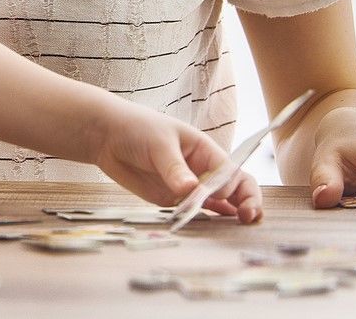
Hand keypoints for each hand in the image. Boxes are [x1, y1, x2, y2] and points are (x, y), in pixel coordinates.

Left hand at [87, 100, 262, 222]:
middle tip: (249, 216)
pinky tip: (217, 228)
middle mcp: (202, 169)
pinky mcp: (173, 199)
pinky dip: (208, 220)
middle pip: (235, 186)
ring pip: (219, 203)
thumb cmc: (136, 128)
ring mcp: (189, 186)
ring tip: (241, 226)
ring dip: (231, 214)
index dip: (231, 185)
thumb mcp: (158, 143)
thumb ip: (174, 168)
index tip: (219, 194)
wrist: (106, 135)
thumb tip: (191, 189)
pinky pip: (196, 212)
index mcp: (204, 149)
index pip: (229, 170)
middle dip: (248, 200)